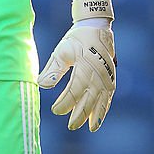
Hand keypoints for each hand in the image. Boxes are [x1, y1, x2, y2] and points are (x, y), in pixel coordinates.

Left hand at [37, 0, 115, 131]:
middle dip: (80, 114)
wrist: (96, 25)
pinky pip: (109, 95)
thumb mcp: (62, 51)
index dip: (65, 103)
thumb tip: (42, 85)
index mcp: (84, 67)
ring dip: (96, 115)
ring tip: (90, 128)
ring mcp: (107, 76)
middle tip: (70, 126)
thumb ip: (53, 69)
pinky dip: (105, 107)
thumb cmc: (76, 38)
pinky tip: (99, 116)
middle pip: (89, 99)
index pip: (74, 91)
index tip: (55, 110)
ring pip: (102, 100)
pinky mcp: (111, 76)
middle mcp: (98, 74)